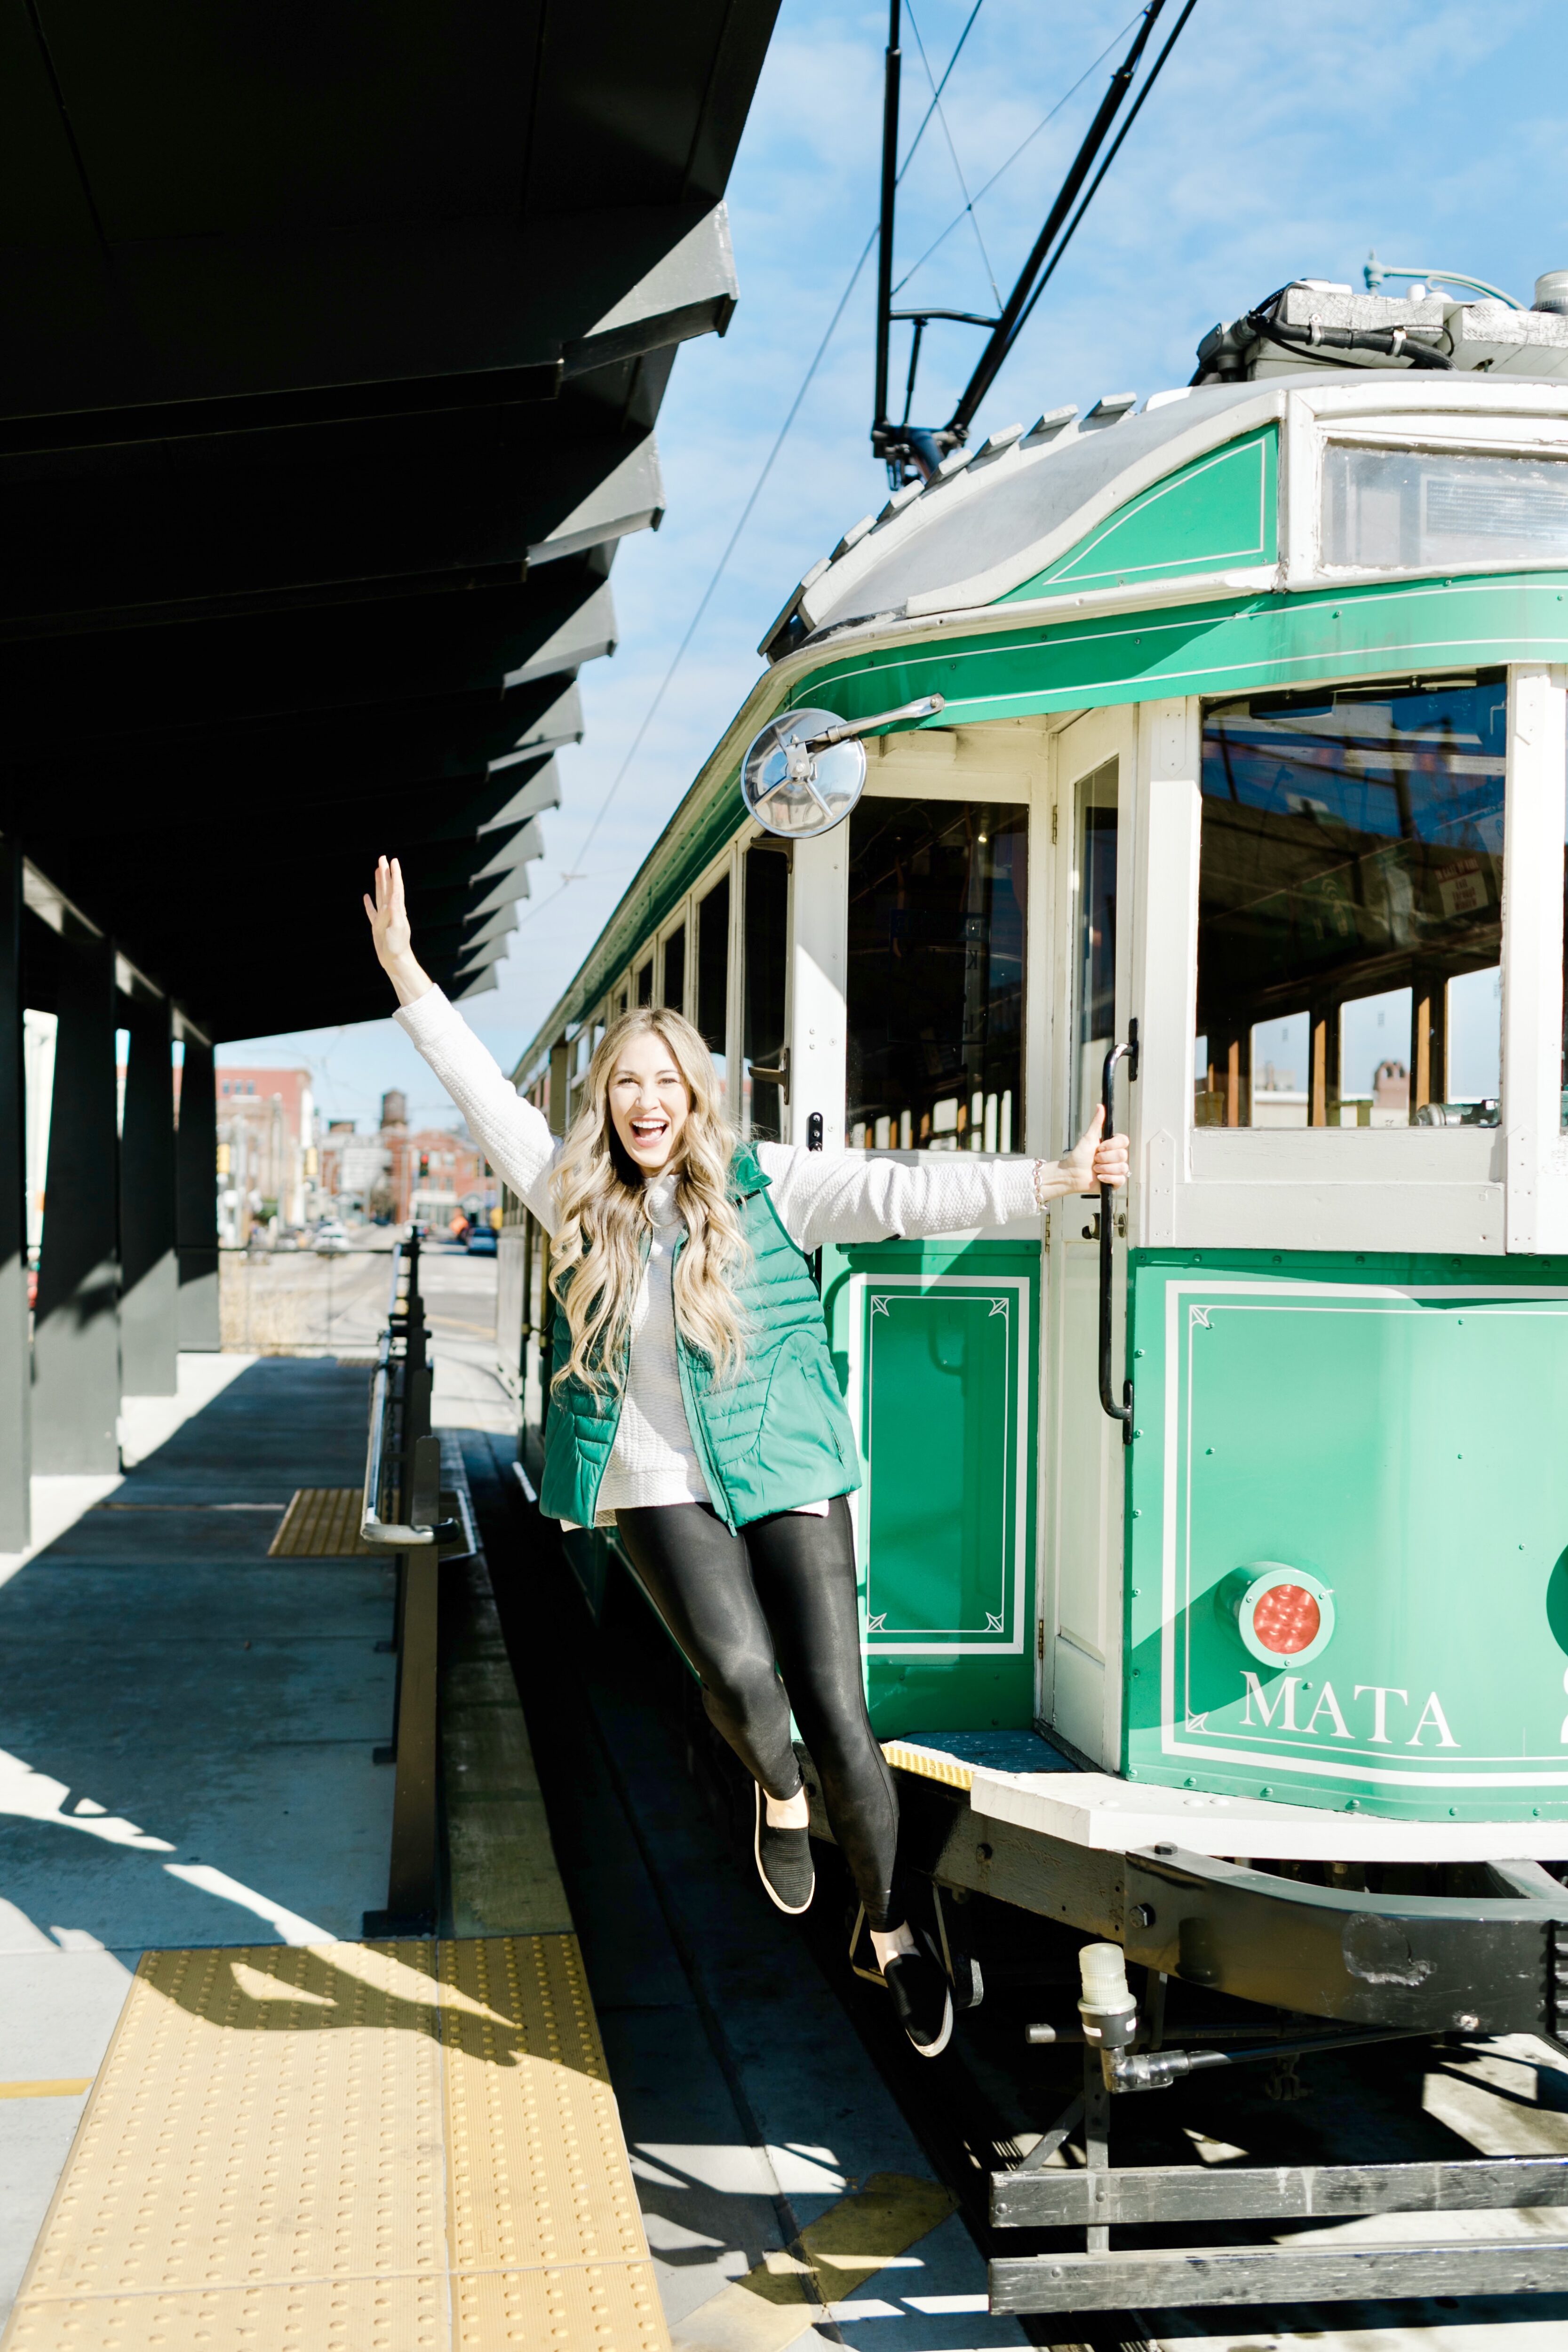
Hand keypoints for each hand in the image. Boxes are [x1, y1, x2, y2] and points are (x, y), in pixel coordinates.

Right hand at [363, 855, 431, 1006]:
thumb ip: (395, 911)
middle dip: (385, 873)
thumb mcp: (397, 927)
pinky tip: (366, 897)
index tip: (393, 861)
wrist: (395, 960)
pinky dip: (369, 904)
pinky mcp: (377, 926)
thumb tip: (393, 896)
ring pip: (380, 895)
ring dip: (379, 883)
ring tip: (377, 871)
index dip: (394, 874)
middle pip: (388, 887)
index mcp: (397, 909)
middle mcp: (391, 910)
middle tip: (383, 858)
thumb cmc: (397, 945)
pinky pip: (372, 912)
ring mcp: (383, 917)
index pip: (396, 887)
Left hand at [1060, 1104, 1130, 1195]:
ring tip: (1095, 1169)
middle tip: (1095, 1159)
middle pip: (1123, 1155)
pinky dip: (1108, 1178)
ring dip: (1105, 1168)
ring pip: (1122, 1167)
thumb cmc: (1079, 1156)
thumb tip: (1100, 1106)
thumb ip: (1097, 1123)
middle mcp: (1117, 1157)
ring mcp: (1117, 1169)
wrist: (1072, 1173)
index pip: (1124, 1141)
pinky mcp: (1115, 1182)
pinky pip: (1120, 1179)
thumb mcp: (1088, 1138)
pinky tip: (1099, 1177)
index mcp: (1113, 1145)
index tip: (1100, 1147)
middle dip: (1105, 1158)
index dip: (1112, 1145)